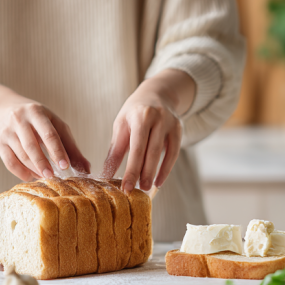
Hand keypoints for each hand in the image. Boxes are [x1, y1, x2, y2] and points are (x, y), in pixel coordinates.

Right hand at [0, 84, 89, 180]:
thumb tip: (86, 168)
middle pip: (32, 145)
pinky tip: (31, 176)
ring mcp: (7, 132)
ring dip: (34, 169)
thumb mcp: (54, 124)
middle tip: (53, 177)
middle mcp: (19, 120)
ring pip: (21, 155)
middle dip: (43, 163)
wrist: (3, 107)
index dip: (57, 151)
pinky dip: (21, 172)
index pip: (49, 134)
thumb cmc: (37, 119)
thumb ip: (70, 145)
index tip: (66, 166)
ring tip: (45, 176)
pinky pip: (9, 162)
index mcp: (37, 112)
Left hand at [103, 69, 195, 191]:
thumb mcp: (122, 125)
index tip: (125, 187)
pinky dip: (166, 169)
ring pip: (163, 153)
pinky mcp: (179, 130)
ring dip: (155, 173)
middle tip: (136, 191)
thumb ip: (116, 150)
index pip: (136, 147)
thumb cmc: (134, 112)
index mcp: (141, 116)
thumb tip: (106, 174)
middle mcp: (158, 118)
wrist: (157, 93)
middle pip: (151, 151)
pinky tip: (159, 181)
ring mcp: (171, 123)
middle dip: (144, 173)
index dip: (131, 169)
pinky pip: (174, 153)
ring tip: (146, 188)